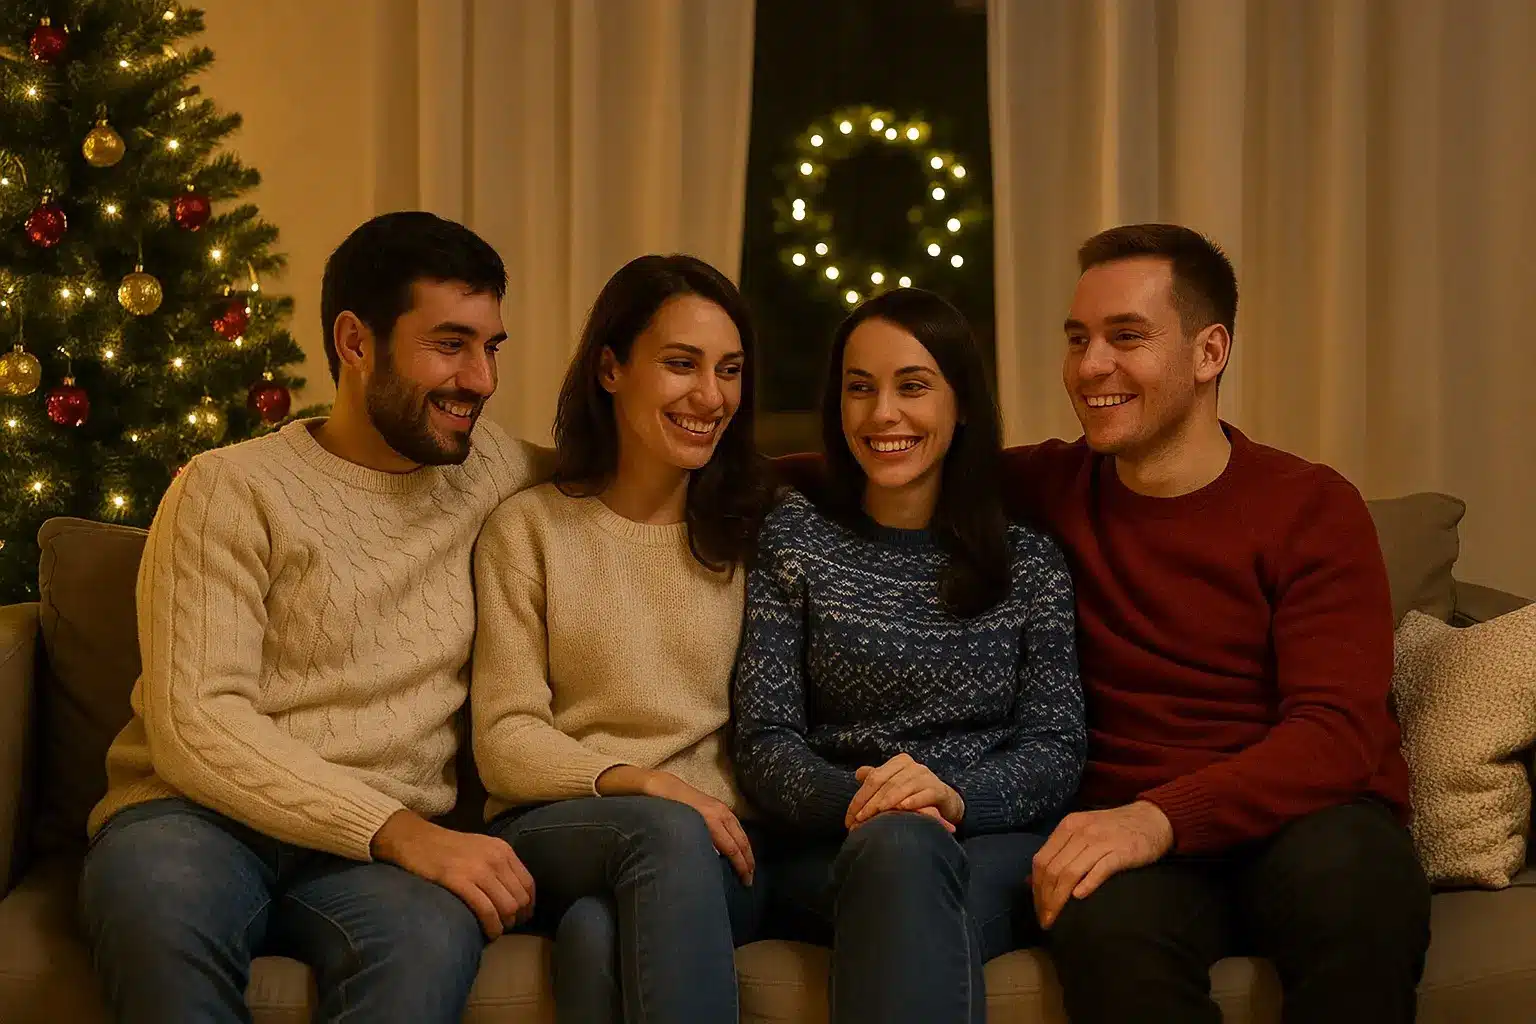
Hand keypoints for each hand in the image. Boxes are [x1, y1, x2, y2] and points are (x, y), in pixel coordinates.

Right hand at [372, 810, 534, 938]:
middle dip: (516, 918)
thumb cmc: (446, 848)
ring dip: (504, 925)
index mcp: (502, 850)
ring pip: (507, 907)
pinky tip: (488, 933)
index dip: (528, 906)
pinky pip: (486, 911)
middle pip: (519, 898)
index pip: (528, 884)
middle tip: (505, 926)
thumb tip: (514, 895)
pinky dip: (491, 927)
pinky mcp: (459, 881)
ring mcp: (478, 869)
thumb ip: (499, 866)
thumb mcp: (481, 848)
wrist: (414, 839)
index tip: (520, 918)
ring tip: (495, 931)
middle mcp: (495, 858)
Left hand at [636, 770, 755, 885]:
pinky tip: (742, 849)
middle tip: (750, 881)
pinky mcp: (720, 806)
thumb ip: (698, 844)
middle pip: (741, 841)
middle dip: (748, 862)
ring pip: (742, 833)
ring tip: (750, 869)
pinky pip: (737, 825)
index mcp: (711, 821)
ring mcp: (722, 808)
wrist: (663, 786)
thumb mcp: (681, 830)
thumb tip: (714, 862)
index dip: (741, 867)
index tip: (745, 882)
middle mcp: (721, 814)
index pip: (732, 848)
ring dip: (748, 852)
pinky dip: (742, 840)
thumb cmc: (668, 811)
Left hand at [845, 753, 964, 828]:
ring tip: (876, 815)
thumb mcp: (894, 784)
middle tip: (860, 820)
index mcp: (899, 762)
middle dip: (871, 803)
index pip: (874, 778)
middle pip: (887, 783)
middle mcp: (913, 766)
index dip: (860, 797)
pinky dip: (913, 801)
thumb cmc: (913, 793)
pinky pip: (924, 794)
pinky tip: (902, 808)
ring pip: (902, 788)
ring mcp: (927, 776)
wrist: (944, 800)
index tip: (850, 818)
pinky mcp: (939, 789)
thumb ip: (877, 779)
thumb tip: (858, 774)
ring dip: (888, 802)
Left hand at [1031, 801, 1172, 928]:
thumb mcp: (1083, 831)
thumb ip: (1061, 850)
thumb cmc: (1115, 829)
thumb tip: (1032, 880)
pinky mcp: (1120, 851)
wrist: (1152, 819)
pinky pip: (1099, 869)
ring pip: (1070, 872)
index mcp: (1068, 827)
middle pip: (1052, 870)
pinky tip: (1079, 898)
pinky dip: (1086, 885)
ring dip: (1059, 899)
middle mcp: (1080, 832)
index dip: (1036, 887)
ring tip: (1056, 919)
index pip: (1041, 860)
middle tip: (1045, 920)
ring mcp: (1100, 841)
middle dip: (1045, 899)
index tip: (1038, 908)